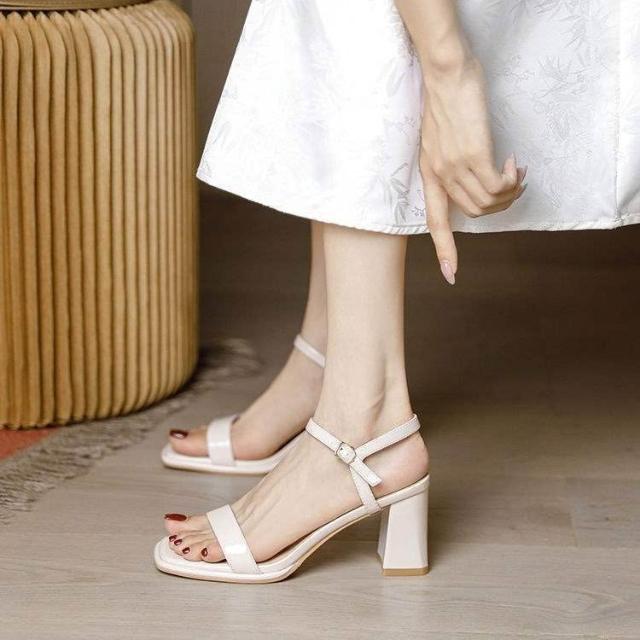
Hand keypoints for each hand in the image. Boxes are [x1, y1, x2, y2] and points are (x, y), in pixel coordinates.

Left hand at [419, 59, 526, 284]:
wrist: (444, 74)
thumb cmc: (444, 100)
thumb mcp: (438, 137)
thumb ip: (449, 160)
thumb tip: (474, 174)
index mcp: (428, 175)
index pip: (435, 222)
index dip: (444, 250)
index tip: (450, 276)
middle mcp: (440, 176)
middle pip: (475, 212)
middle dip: (500, 204)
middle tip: (513, 183)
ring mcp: (455, 167)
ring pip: (489, 202)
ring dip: (509, 192)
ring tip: (516, 172)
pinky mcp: (473, 155)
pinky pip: (498, 186)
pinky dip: (511, 179)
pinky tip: (512, 162)